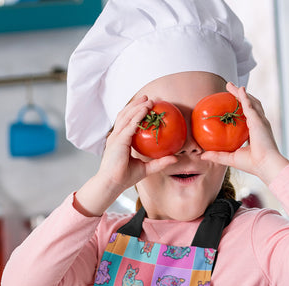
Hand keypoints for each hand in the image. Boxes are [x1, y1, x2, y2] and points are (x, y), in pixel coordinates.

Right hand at [75, 96, 177, 215]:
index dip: (136, 113)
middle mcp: (116, 137)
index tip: (148, 107)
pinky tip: (146, 109)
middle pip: (125, 115)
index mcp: (119, 142)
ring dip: (137, 106)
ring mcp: (116, 137)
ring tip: (148, 100)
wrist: (112, 184)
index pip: (127, 123)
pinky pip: (130, 124)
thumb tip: (175, 158)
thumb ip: (159, 163)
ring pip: (126, 116)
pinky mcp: (118, 140)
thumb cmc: (125, 178)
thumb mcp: (146, 168)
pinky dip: (138, 115)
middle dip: (136, 105)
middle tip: (149, 98)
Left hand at [201, 82, 288, 184]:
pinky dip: (245, 96)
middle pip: (249, 105)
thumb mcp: (230, 158)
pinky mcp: (258, 121)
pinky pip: (250, 105)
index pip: (247, 117)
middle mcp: (258, 124)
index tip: (231, 105)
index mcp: (254, 132)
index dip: (241, 109)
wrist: (264, 165)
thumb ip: (216, 155)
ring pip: (250, 102)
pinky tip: (239, 90)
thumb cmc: (251, 164)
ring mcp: (260, 121)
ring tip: (232, 86)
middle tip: (230, 88)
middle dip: (240, 96)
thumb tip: (202, 155)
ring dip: (241, 93)